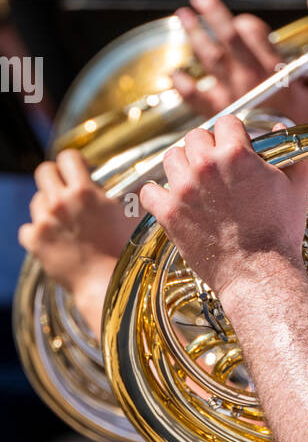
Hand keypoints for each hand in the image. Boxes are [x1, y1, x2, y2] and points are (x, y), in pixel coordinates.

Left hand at [19, 150, 131, 291]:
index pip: (68, 157)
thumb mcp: (136, 216)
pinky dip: (37, 234)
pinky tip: (54, 240)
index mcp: (85, 191)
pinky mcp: (34, 242)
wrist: (106, 284)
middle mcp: (60, 202)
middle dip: (55, 177)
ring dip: (48, 208)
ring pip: (36, 200)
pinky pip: (27, 229)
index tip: (81, 172)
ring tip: (65, 223)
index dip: (75, 162)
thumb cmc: (125, 251)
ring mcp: (44, 222)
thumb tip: (145, 183)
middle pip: (44, 171)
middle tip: (66, 191)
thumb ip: (138, 194)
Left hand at [139, 116, 307, 298]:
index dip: (233, 133)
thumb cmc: (281, 232)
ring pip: (171, 157)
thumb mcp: (297, 185)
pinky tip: (172, 199)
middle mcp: (205, 166)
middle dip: (207, 146)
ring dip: (182, 165)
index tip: (236, 145)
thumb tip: (280, 127)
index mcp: (236, 154)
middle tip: (217, 166)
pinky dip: (157, 194)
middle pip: (195, 136)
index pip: (226, 121)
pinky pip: (148, 191)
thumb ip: (292, 150)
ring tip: (195, 181)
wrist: (260, 273)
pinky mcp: (169, 214)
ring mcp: (183, 190)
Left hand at [173, 0, 307, 124]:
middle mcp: (249, 79)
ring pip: (209, 58)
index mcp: (274, 72)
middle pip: (228, 38)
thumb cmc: (301, 135)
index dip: (246, 23)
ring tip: (184, 15)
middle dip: (214, 13)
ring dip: (195, 34)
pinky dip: (182, 83)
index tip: (241, 22)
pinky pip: (193, 96)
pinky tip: (175, 73)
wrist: (280, 165)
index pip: (254, 34)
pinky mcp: (216, 113)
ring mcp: (230, 94)